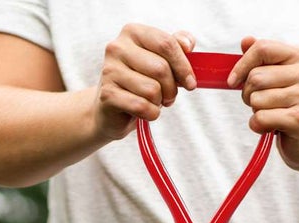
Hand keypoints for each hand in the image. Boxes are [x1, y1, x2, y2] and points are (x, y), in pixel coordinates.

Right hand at [92, 24, 197, 141]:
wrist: (111, 109)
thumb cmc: (139, 82)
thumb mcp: (158, 60)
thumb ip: (174, 47)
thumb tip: (188, 44)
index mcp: (132, 32)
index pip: (166, 43)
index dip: (183, 66)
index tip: (191, 83)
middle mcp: (117, 47)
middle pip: (161, 68)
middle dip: (171, 88)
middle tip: (169, 96)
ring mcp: (109, 70)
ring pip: (152, 90)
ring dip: (159, 102)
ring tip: (153, 102)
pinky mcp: (107, 94)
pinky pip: (141, 106)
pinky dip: (150, 113)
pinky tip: (145, 112)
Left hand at [227, 36, 298, 173]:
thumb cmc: (288, 107)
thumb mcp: (276, 79)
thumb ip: (261, 58)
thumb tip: (246, 40)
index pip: (262, 48)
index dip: (242, 65)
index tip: (232, 81)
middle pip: (256, 77)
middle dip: (248, 94)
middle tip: (261, 103)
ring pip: (256, 100)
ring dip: (255, 112)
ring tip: (271, 115)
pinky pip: (260, 118)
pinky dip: (258, 126)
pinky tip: (271, 128)